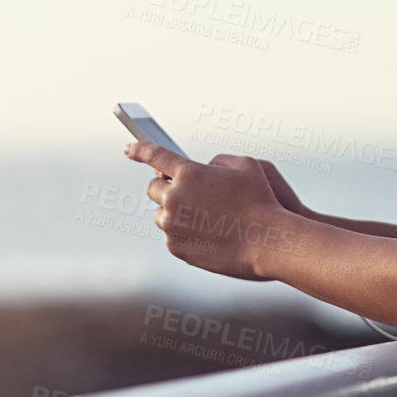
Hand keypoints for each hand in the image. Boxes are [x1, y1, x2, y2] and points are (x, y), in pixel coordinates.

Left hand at [122, 142, 305, 280]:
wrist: (268, 242)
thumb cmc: (262, 201)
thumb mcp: (246, 165)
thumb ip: (217, 162)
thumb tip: (204, 169)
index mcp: (189, 173)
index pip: (154, 156)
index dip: (139, 150)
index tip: (128, 149)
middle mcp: (174, 198)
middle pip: (154, 188)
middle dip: (166, 188)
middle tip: (186, 193)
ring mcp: (172, 225)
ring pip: (161, 215)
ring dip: (175, 213)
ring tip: (204, 218)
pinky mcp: (176, 247)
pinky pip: (171, 236)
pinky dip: (183, 233)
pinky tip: (207, 234)